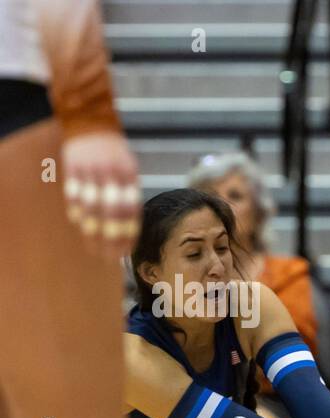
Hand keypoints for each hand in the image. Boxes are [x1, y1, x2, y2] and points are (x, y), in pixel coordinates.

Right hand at [60, 131, 140, 259]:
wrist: (92, 125)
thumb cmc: (114, 154)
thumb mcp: (129, 170)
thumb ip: (129, 195)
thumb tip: (129, 227)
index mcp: (130, 178)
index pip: (131, 212)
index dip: (128, 234)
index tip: (125, 252)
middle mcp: (112, 175)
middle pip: (112, 213)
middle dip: (111, 238)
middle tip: (109, 257)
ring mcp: (92, 171)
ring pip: (92, 207)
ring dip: (92, 230)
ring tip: (93, 247)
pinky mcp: (74, 167)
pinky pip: (74, 194)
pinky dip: (77, 211)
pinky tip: (80, 224)